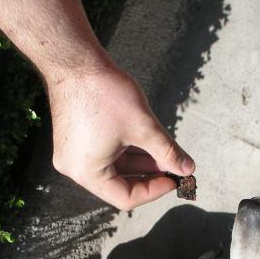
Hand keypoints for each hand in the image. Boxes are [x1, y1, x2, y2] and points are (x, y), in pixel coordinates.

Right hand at [47, 64, 194, 209]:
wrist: (75, 60)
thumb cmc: (104, 92)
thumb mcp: (143, 126)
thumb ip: (167, 152)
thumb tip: (187, 169)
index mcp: (87, 173)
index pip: (126, 198)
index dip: (155, 190)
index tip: (175, 178)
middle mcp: (75, 169)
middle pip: (119, 185)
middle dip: (149, 175)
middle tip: (174, 166)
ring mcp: (72, 154)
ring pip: (113, 168)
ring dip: (140, 162)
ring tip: (164, 152)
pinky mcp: (74, 140)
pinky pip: (104, 154)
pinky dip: (125, 151)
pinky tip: (146, 142)